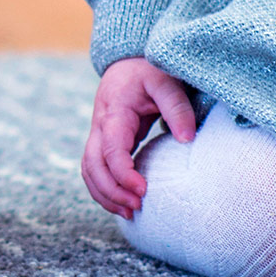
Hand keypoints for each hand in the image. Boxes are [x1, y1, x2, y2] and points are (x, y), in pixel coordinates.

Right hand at [82, 56, 196, 217]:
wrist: (129, 63)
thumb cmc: (150, 72)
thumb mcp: (166, 82)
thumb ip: (177, 108)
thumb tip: (187, 140)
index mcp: (114, 111)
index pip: (110, 149)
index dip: (122, 173)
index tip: (143, 191)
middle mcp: (100, 124)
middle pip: (92, 164)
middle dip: (110, 191)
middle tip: (137, 208)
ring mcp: (98, 134)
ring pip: (88, 169)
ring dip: (104, 194)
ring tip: (130, 213)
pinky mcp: (103, 142)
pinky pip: (94, 169)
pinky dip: (103, 189)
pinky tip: (122, 203)